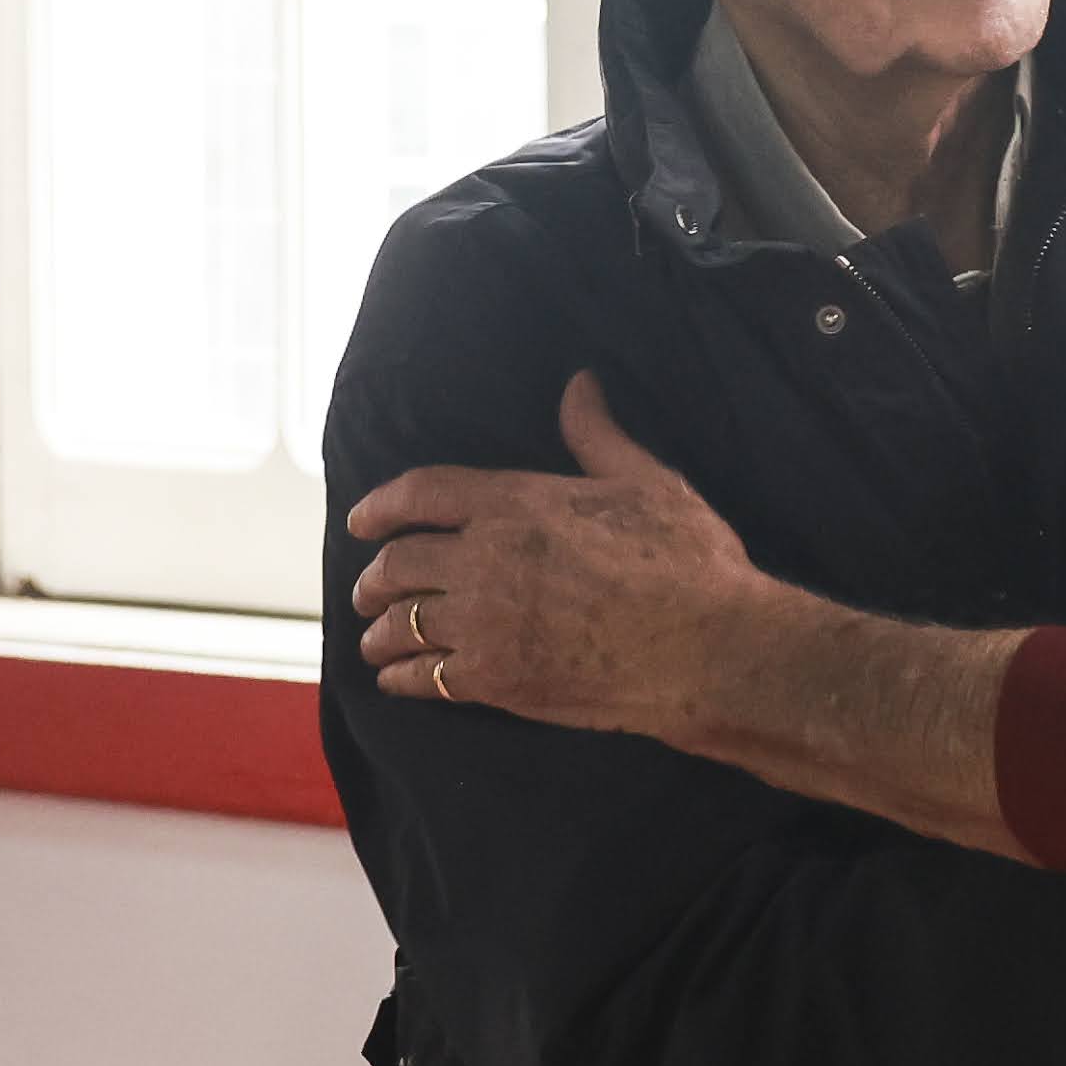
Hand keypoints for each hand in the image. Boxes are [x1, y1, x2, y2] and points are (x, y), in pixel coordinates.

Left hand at [349, 375, 765, 739]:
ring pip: (402, 623)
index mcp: (516, 502)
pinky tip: (397, 680)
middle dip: (375, 576)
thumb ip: (597, 435)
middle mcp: (485, 558)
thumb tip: (580, 385)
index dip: (381, 505)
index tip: (360, 519)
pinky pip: (424, 677)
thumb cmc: (687, 561)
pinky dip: (402, 677)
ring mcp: (484, 622)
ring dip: (379, 631)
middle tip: (368, 587)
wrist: (706, 647)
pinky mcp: (494, 680)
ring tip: (374, 638)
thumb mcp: (646, 480)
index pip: (422, 493)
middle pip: (399, 562)